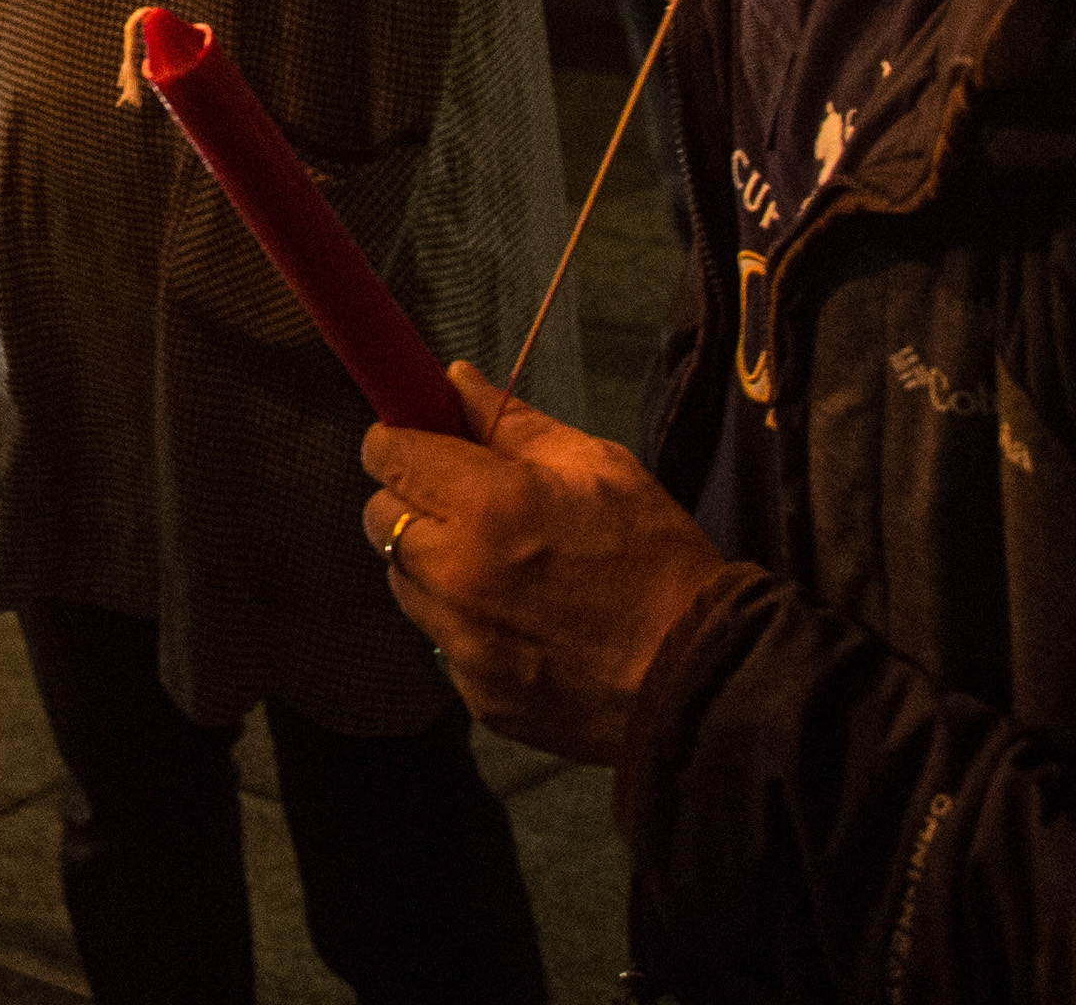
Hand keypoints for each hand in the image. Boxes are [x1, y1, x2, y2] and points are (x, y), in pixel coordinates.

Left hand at [360, 363, 736, 764]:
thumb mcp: (599, 466)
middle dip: (412, 502)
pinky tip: (518, 622)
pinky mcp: (472, 692)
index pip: (388, 456)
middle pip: (380, 519)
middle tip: (464, 505)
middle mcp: (454, 574)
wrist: (695, 677)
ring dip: (433, 566)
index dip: (400, 442)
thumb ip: (513, 423)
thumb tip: (453, 381)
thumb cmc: (654, 556)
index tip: (423, 445)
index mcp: (484, 505)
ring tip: (498, 568)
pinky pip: (441, 639)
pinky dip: (464, 623)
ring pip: (404, 583)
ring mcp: (459, 641)